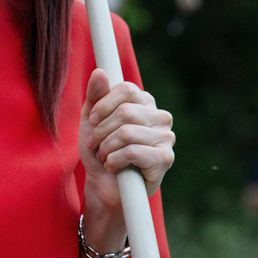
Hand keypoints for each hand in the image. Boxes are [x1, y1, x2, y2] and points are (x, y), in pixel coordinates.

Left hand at [79, 70, 174, 216]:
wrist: (103, 185)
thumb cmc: (99, 150)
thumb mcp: (91, 121)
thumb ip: (95, 96)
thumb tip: (100, 72)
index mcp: (145, 103)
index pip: (126, 89)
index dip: (104, 105)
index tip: (92, 120)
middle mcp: (160, 117)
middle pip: (125, 112)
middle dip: (102, 131)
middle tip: (95, 144)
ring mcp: (166, 138)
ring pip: (127, 132)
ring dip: (106, 148)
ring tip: (104, 156)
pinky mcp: (165, 159)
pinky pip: (134, 151)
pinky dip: (115, 160)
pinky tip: (113, 166)